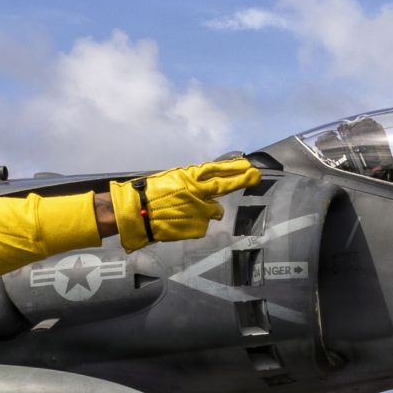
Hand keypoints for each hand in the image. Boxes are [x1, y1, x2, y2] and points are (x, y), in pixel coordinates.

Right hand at [108, 157, 260, 250]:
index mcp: (189, 177)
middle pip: (225, 185)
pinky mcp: (198, 226)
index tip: (248, 165)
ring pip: (215, 211)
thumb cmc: (148, 195)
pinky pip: (202, 225)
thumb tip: (202, 187)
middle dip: (242, 179)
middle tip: (255, 175)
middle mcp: (198, 191)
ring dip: (208, 211)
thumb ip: (189, 183)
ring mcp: (200, 210)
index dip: (233, 167)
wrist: (137, 213)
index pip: (217, 170)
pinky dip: (195, 225)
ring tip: (190, 212)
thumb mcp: (170, 180)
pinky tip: (181, 223)